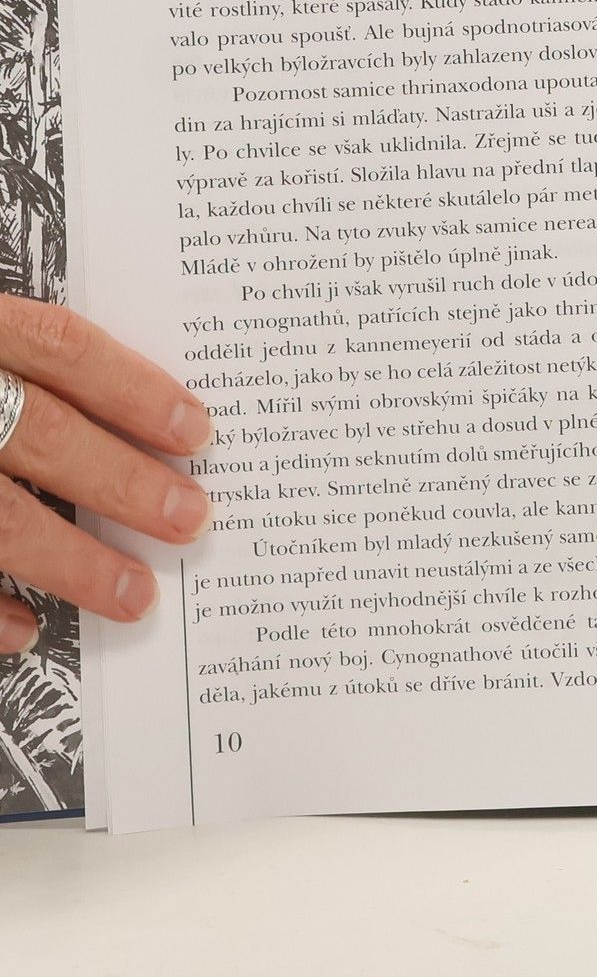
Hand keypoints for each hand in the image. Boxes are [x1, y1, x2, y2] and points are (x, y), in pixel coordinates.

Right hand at [0, 299, 212, 653]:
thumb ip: (12, 358)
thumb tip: (104, 416)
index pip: (56, 347)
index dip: (133, 388)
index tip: (198, 432)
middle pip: (34, 432)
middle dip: (122, 482)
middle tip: (191, 519)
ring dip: (67, 561)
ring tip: (133, 595)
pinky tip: (21, 629)